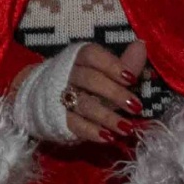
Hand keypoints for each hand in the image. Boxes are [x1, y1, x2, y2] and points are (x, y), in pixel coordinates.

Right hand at [12, 40, 146, 144]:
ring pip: (83, 104)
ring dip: (106, 116)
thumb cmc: (83, 81)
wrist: (41, 96)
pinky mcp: (56, 118)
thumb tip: (142, 45)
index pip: (92, 55)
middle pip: (90, 79)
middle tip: (136, 106)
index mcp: (78, 57)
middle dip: (114, 93)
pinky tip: (108, 137)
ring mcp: (60, 96)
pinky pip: (73, 124)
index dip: (112, 65)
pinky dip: (91, 131)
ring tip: (127, 128)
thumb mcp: (103, 71)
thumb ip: (124, 63)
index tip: (132, 79)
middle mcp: (68, 73)